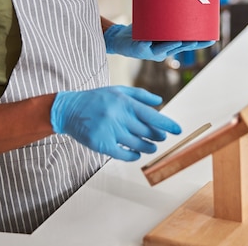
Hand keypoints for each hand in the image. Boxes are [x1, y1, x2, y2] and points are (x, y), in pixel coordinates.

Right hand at [50, 86, 181, 160]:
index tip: (178, 130)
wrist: (68, 109)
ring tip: (151, 146)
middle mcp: (118, 116)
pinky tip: (136, 154)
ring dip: (147, 147)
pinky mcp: (101, 144)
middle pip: (147, 132)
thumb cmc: (96, 99)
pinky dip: (133, 156)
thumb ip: (140, 95)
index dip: (167, 124)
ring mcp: (109, 131)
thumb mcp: (118, 91)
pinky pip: (123, 154)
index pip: (152, 116)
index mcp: (124, 103)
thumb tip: (160, 102)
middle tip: (160, 137)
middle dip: (157, 136)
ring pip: (137, 144)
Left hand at [103, 24, 214, 60]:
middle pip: (180, 47)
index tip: (212, 38)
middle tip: (202, 39)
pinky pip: (147, 46)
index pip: (187, 44)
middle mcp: (163, 51)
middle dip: (191, 43)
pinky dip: (151, 44)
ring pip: (166, 48)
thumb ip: (164, 15)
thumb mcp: (155, 22)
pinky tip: (153, 43)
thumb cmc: (139, 29)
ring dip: (174, 45)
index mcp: (169, 45)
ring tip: (182, 40)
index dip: (200, 42)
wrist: (119, 38)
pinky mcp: (140, 49)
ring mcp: (152, 52)